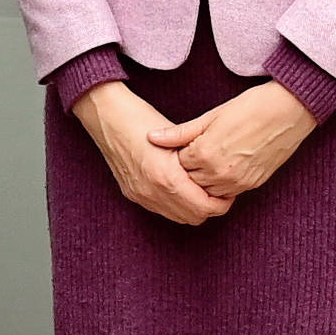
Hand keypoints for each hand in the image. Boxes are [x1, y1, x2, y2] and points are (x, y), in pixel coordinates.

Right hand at [74, 82, 232, 226]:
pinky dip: (176, 204)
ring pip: (178, 217)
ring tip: (202, 190)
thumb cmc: (142, 118)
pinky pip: (162, 209)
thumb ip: (198, 160)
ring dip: (193, 208)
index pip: (204, 207)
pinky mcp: (132, 194)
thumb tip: (220, 173)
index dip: (222, 202)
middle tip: (219, 192)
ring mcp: (140, 195)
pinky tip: (182, 188)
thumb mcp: (177, 135)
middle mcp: (152, 192)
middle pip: (193, 218)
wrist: (106, 116)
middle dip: (210, 208)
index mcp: (166, 177)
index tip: (228, 191)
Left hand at [161, 81, 317, 203]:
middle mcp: (219, 172)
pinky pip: (226, 194)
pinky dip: (219, 185)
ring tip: (205, 163)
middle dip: (186, 172)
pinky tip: (220, 169)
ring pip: (207, 192)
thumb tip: (151, 137)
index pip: (177, 165)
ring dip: (202, 181)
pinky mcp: (251, 185)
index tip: (177, 148)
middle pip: (189, 182)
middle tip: (187, 158)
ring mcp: (236, 181)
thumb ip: (180, 132)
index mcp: (204, 153)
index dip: (176, 156)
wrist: (288, 111)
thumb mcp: (211, 116)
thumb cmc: (250, 107)